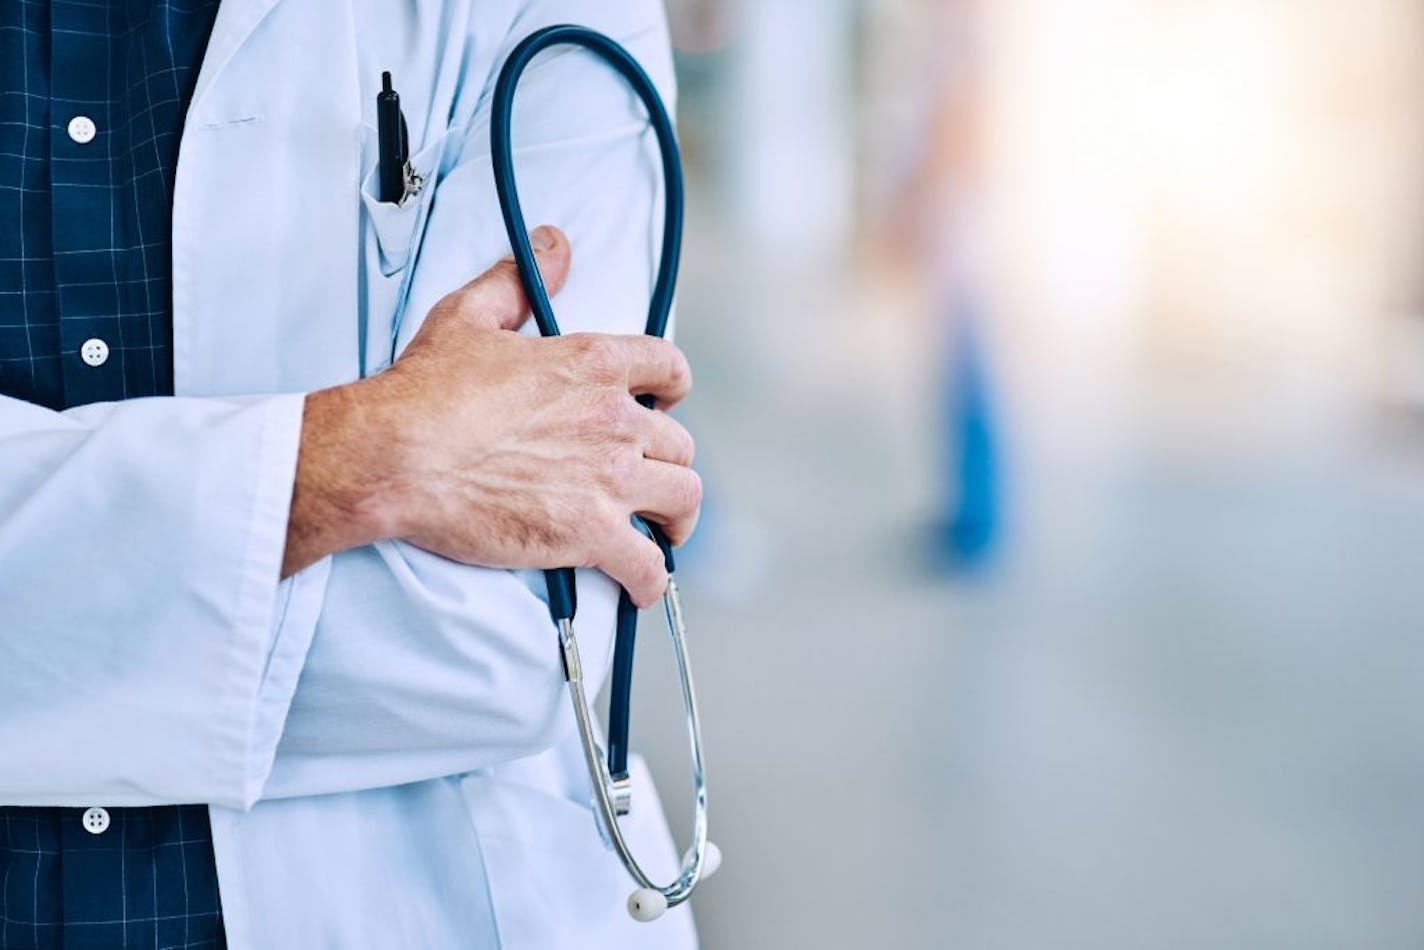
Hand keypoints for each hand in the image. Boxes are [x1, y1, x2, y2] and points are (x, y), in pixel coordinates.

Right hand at [284, 225, 700, 606]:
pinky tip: (642, 586)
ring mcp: (609, 478)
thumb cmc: (424, 391)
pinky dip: (651, 579)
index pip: (669, 369)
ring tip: (664, 531)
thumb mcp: (471, 315)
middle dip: (668, 462)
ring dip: (677, 519)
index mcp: (594, 364)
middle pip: (679, 444)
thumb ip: (520, 280)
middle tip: (650, 479)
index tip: (667, 404)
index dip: (673, 389)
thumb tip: (554, 244)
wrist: (397, 455)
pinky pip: (648, 564)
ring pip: (682, 499)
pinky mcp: (590, 533)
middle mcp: (616, 419)